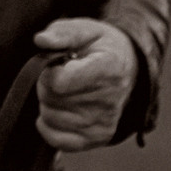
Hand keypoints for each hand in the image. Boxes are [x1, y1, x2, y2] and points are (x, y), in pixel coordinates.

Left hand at [32, 17, 139, 152]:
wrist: (129, 71)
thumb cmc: (101, 48)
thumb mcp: (86, 30)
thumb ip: (62, 32)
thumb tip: (41, 40)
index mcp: (108, 69)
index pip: (59, 82)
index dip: (49, 71)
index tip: (59, 64)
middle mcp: (110, 99)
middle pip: (51, 99)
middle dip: (46, 85)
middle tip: (63, 76)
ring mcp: (104, 122)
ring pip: (50, 117)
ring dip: (49, 104)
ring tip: (66, 91)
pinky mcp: (98, 138)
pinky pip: (58, 140)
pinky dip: (49, 126)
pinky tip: (58, 111)